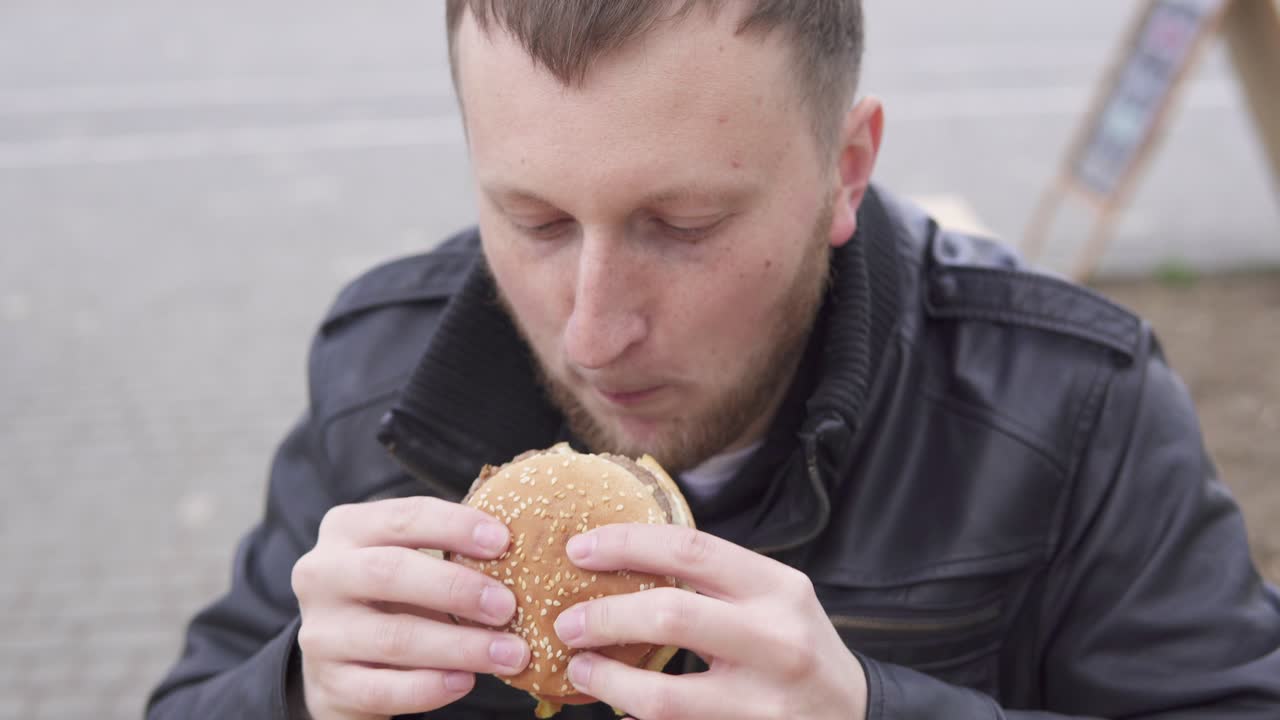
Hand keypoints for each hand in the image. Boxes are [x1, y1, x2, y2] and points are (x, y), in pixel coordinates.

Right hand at [291, 497, 531, 719]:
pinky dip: (429, 687)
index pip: (403, 517)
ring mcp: (320, 633)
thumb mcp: (410, 562)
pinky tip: (465, 681)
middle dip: (457, 588)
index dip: (454, 527)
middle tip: (508, 606)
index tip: (503, 541)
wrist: (339, 663)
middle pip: (390, 572)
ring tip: (509, 653)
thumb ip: (449, 551)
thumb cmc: (392, 598)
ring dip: (460, 646)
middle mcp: (322, 575)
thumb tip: (522, 549)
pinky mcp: (328, 685)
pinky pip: (382, 689)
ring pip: (393, 638)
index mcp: (346, 530)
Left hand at [552, 525, 866, 719]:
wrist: (856, 715)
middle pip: (671, 616)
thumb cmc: (798, 647)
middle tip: (567, 621)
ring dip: (608, 681)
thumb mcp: (774, 599)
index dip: (626, 544)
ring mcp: (763, 701)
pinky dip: (636, 713)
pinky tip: (620, 702)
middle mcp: (776, 640)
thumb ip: (715, 581)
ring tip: (581, 668)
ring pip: (665, 697)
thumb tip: (621, 562)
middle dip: (605, 617)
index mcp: (778, 588)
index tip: (580, 550)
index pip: (691, 548)